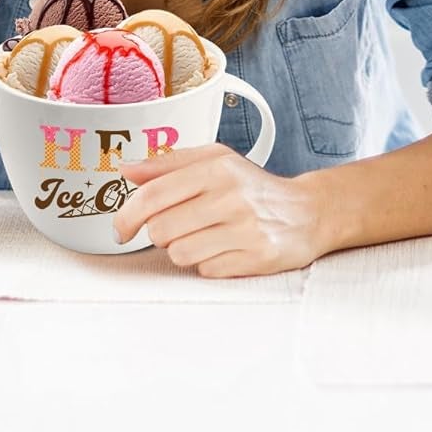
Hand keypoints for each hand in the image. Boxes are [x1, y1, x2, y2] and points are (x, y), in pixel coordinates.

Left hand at [113, 144, 326, 276]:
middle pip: (161, 229)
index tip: (122, 229)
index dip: (127, 215)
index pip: (153, 195)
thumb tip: (127, 169)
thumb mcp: (217, 161)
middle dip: (161, 234)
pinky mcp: (255, 258)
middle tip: (178, 228)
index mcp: (218, 168)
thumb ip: (170, 163)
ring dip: (184, 250)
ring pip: (180, 254)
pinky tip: (224, 249)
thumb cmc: (255, 187)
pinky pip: (206, 270)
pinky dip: (208, 263)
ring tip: (205, 237)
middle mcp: (232, 196)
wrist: (309, 212)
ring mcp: (245, 229)